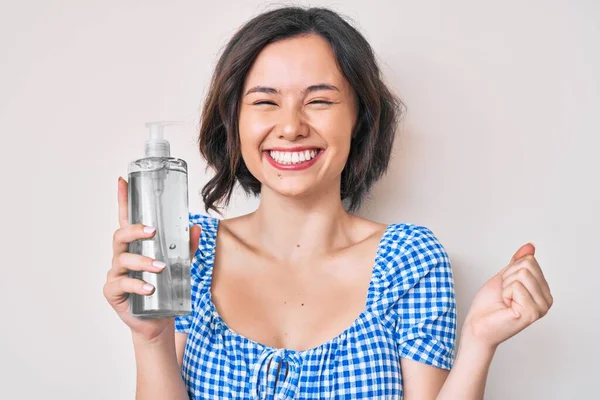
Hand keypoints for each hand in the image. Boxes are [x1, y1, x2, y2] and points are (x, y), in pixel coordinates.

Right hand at [102, 176, 201, 341]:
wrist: (160, 320)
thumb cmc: (166, 288)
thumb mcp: (180, 265)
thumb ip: (187, 247)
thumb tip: (196, 228)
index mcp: (137, 245)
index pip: (127, 219)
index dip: (124, 200)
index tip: (123, 181)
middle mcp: (123, 255)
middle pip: (120, 235)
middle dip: (135, 230)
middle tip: (153, 231)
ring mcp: (116, 273)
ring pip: (123, 259)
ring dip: (142, 262)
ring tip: (160, 267)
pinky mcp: (114, 291)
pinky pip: (121, 284)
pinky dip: (137, 285)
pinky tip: (150, 288)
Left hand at [463, 243, 552, 349]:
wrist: (477, 325)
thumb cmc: (489, 304)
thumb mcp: (504, 277)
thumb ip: (518, 262)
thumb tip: (530, 246)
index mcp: (543, 291)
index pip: (529, 261)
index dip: (510, 271)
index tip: (506, 287)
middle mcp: (546, 300)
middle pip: (527, 265)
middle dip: (508, 277)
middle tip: (504, 295)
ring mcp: (541, 307)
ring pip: (522, 274)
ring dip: (506, 286)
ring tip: (505, 301)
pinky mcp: (532, 312)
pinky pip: (517, 286)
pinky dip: (505, 293)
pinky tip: (506, 306)